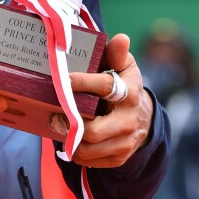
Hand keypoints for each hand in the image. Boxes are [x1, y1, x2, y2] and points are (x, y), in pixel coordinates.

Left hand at [67, 34, 153, 167]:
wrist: (143, 115)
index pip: (103, 86)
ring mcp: (126, 141)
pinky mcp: (119, 156)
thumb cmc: (124, 84)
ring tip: (59, 125)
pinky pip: (90, 161)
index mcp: (129, 92)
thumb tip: (121, 38)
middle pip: (93, 130)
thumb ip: (117, 53)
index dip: (81, 82)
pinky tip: (70, 138)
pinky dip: (76, 152)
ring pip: (88, 149)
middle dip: (70, 122)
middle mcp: (129, 119)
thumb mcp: (124, 66)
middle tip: (54, 112)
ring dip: (69, 139)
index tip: (63, 79)